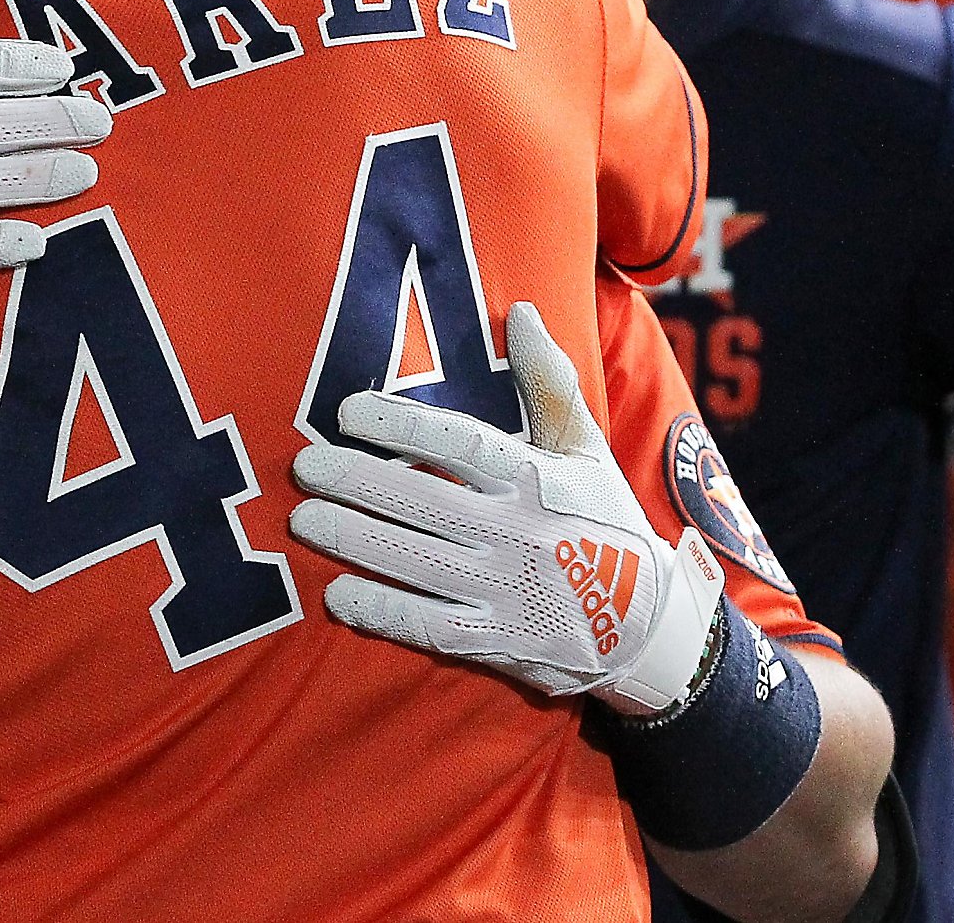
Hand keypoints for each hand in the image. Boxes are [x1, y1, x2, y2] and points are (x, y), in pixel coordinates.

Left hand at [289, 301, 722, 715]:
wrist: (651, 629)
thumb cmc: (603, 521)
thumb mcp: (585, 449)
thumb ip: (548, 381)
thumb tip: (520, 310)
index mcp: (538, 479)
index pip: (462, 443)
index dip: (402, 425)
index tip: (347, 412)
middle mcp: (521, 533)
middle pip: (426, 501)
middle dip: (358, 482)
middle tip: (304, 466)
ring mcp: (510, 592)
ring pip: (419, 562)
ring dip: (357, 540)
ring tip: (303, 518)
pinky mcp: (500, 643)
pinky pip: (433, 627)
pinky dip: (385, 612)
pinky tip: (338, 595)